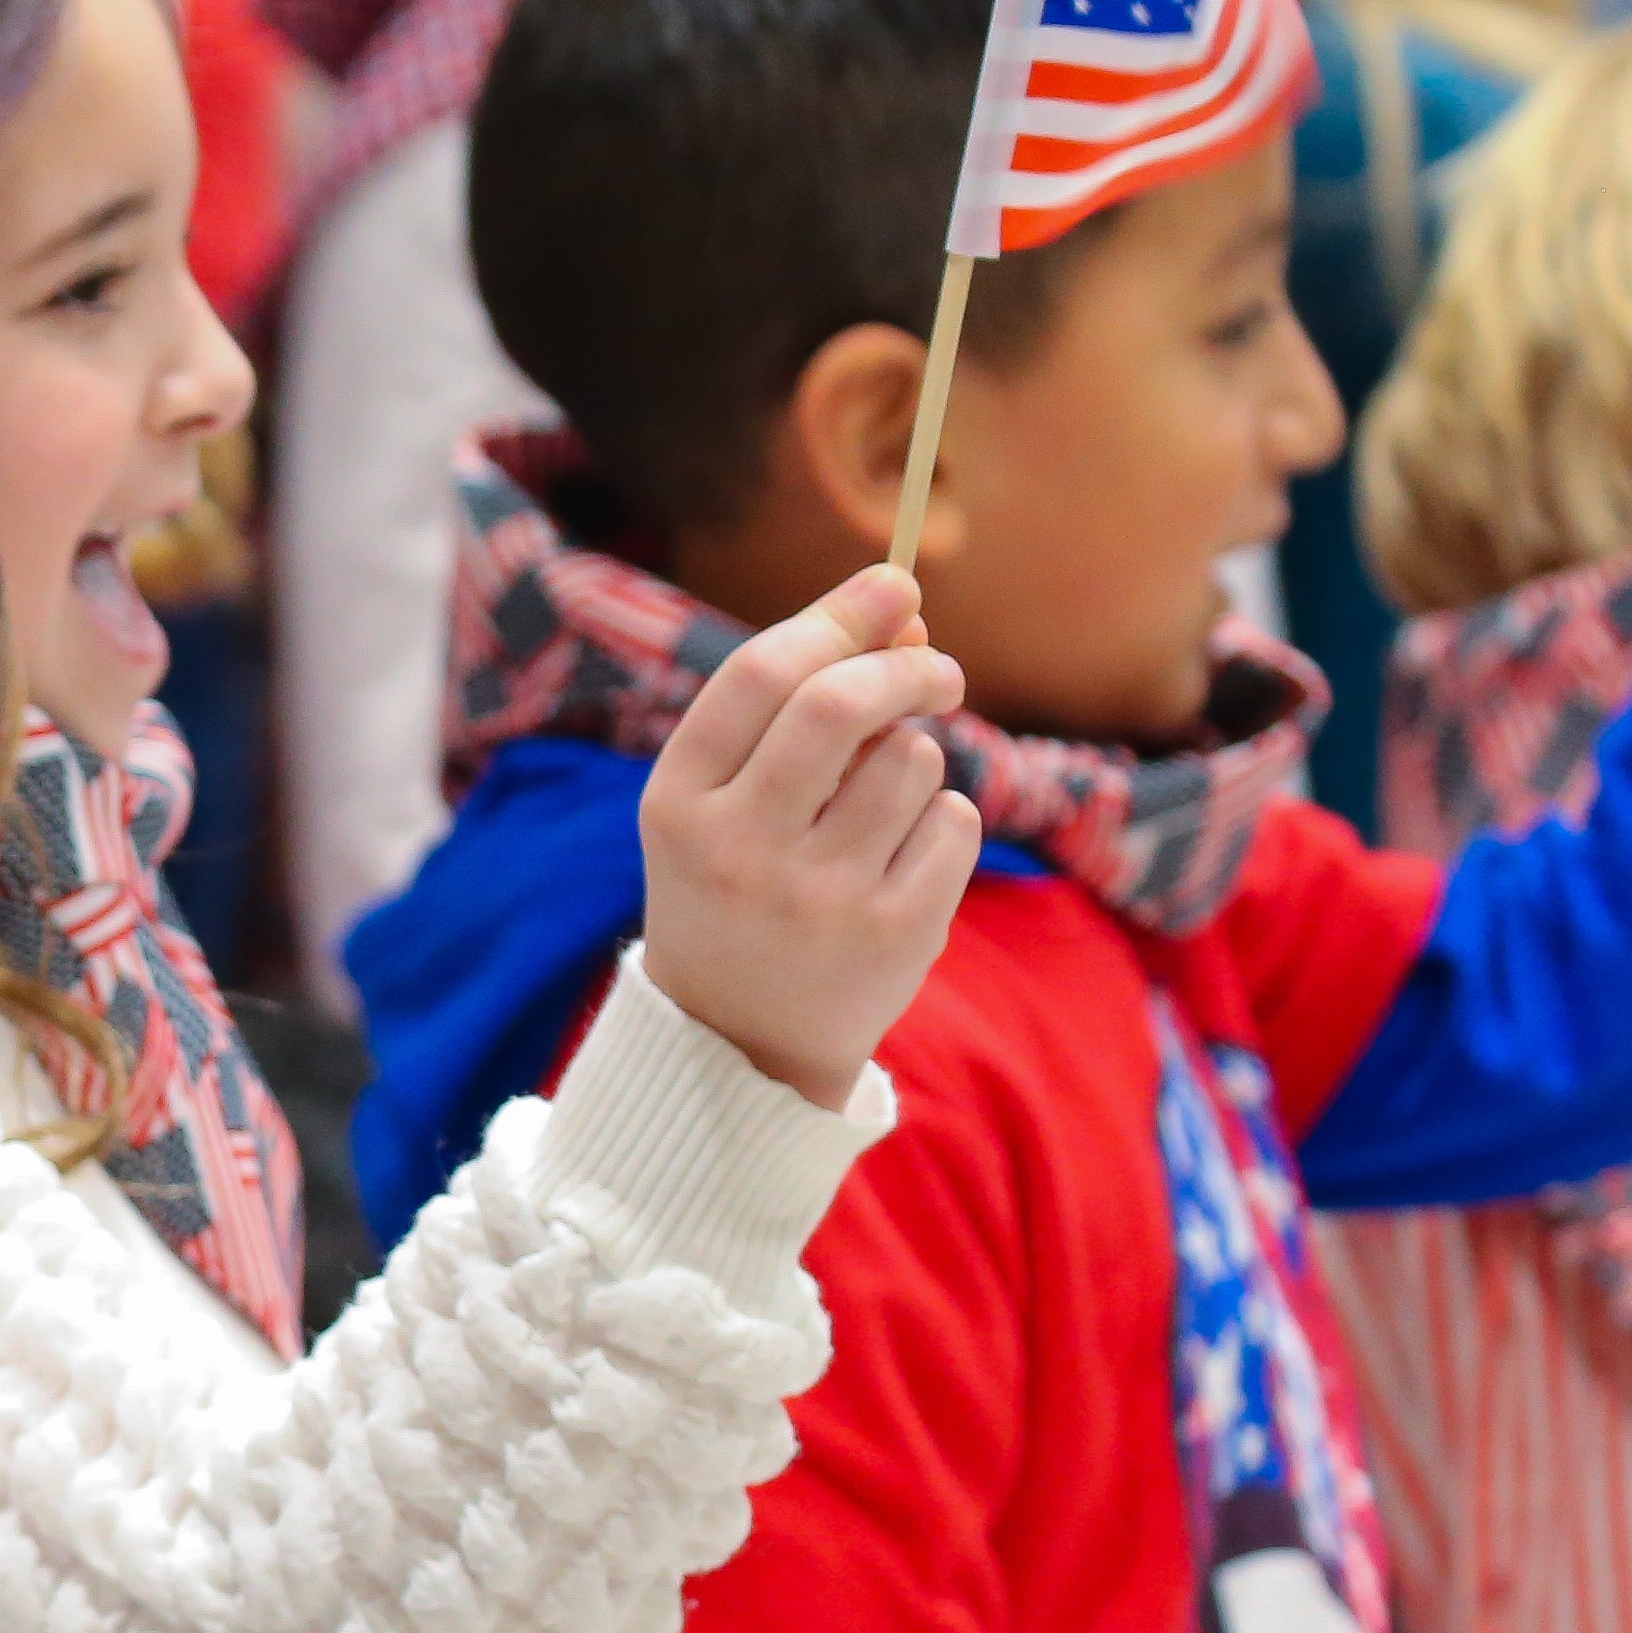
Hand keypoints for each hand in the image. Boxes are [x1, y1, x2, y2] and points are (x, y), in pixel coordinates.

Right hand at [634, 565, 977, 1107]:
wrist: (740, 1045)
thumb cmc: (734, 888)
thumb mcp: (723, 801)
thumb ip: (794, 704)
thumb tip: (904, 609)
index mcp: (677, 802)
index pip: (761, 673)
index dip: (839, 614)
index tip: (896, 586)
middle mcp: (739, 847)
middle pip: (841, 704)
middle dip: (907, 665)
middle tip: (940, 668)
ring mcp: (817, 897)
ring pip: (913, 761)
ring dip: (918, 759)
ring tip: (883, 809)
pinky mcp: (893, 935)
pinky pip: (954, 823)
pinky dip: (944, 823)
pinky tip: (902, 863)